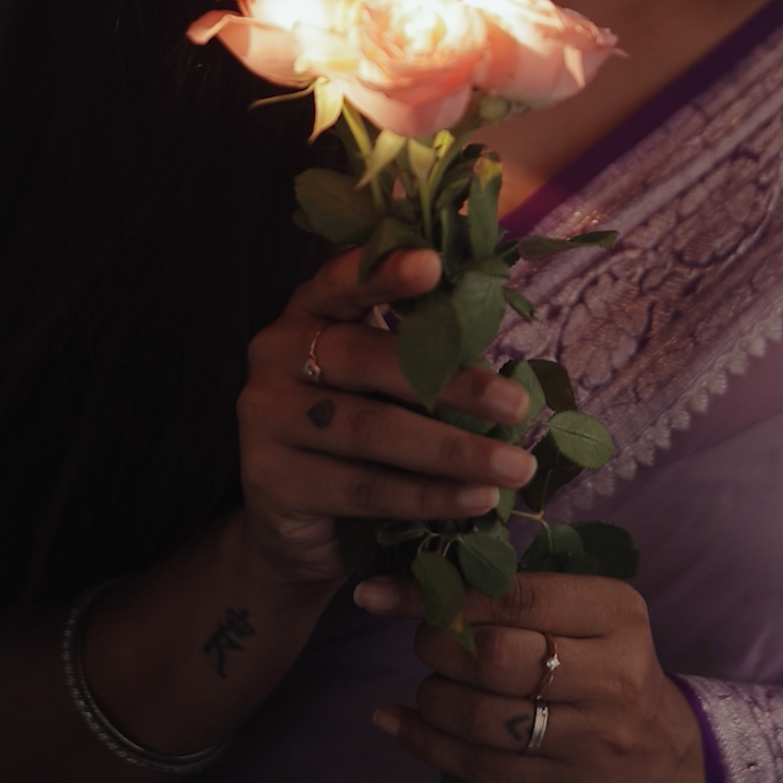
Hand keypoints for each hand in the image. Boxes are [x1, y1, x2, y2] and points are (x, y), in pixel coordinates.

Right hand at [234, 248, 537, 603]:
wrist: (291, 517)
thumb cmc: (358, 430)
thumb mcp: (384, 381)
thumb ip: (422, 351)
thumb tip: (505, 346)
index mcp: (309, 311)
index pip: (344, 282)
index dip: (385, 273)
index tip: (433, 265)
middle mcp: (276, 354)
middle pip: (365, 359)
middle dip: (450, 382)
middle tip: (517, 405)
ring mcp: (265, 418)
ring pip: (370, 430)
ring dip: (452, 450)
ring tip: (515, 467)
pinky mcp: (271, 480)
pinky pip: (362, 488)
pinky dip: (427, 496)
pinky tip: (477, 500)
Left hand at [356, 570, 710, 782]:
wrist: (677, 765)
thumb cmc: (618, 673)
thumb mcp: (599, 619)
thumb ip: (528, 597)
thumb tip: (430, 572)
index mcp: (617, 612)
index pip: (514, 596)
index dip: (440, 593)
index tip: (384, 591)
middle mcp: (610, 675)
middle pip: (492, 656)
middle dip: (436, 645)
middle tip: (425, 642)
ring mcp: (590, 739)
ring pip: (479, 716)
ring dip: (432, 697)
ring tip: (430, 687)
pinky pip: (477, 766)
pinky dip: (424, 742)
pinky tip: (398, 721)